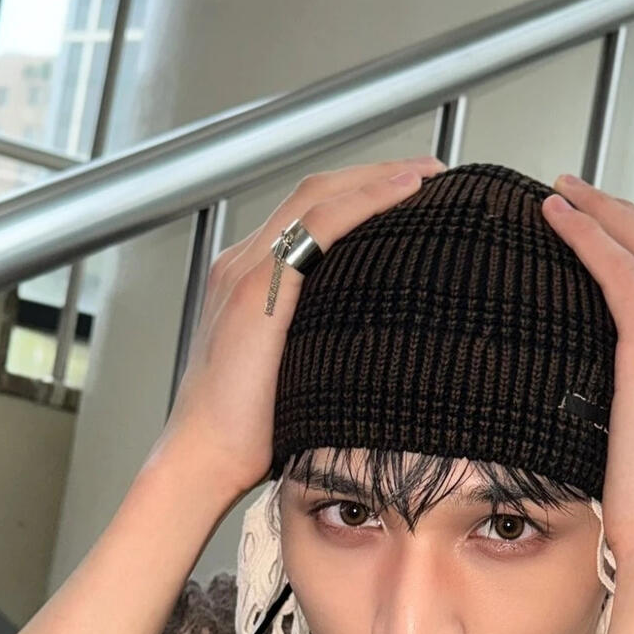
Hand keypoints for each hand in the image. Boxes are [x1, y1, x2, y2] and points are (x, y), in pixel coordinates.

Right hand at [153, 154, 447, 502]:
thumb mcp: (295, 378)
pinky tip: (404, 192)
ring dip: (377, 177)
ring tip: (428, 176)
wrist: (203, 460)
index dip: (359, 194)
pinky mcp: (256, 290)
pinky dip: (365, 199)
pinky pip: (317, 225)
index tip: (409, 195)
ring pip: (317, 197)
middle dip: (375, 174)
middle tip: (431, 174)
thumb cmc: (246, 437)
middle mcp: (241, 267)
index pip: (306, 217)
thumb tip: (376, 356)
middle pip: (314, 193)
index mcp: (247, 285)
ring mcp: (246, 273)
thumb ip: (322, 349)